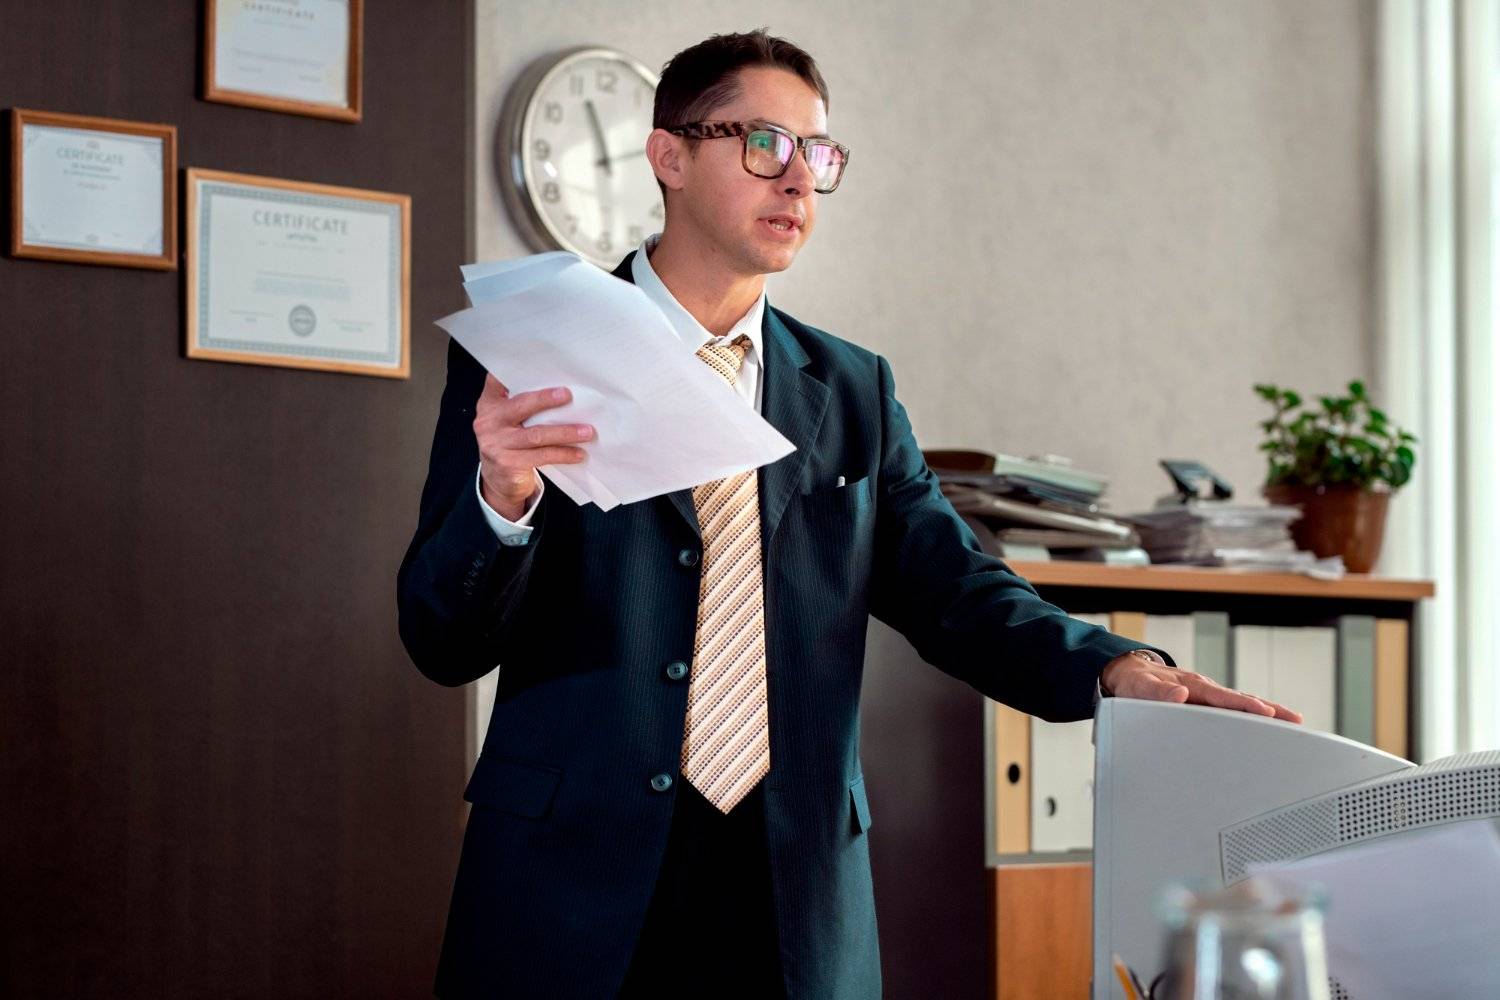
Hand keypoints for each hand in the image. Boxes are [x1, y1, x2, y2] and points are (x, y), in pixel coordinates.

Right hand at [474, 376, 592, 519]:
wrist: (499, 480)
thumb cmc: (512, 442)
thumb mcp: (510, 420)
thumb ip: (525, 404)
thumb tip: (564, 390)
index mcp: (490, 403)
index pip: (498, 380)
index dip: (514, 368)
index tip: (535, 358)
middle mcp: (488, 421)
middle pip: (521, 405)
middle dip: (546, 399)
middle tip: (568, 395)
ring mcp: (496, 443)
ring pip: (536, 434)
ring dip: (565, 432)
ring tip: (587, 431)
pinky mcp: (508, 463)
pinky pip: (541, 456)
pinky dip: (563, 454)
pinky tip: (579, 453)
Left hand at [1100, 652, 1303, 722]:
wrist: (1129, 673)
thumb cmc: (1135, 682)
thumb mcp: (1140, 688)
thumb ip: (1157, 693)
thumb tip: (1179, 694)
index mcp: (1193, 687)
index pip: (1225, 698)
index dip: (1246, 706)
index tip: (1267, 712)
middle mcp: (1205, 689)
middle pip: (1243, 700)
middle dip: (1271, 710)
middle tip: (1296, 721)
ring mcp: (1208, 696)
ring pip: (1243, 704)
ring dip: (1268, 713)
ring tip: (1293, 724)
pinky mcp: (1207, 703)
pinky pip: (1234, 709)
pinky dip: (1254, 715)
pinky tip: (1267, 726)